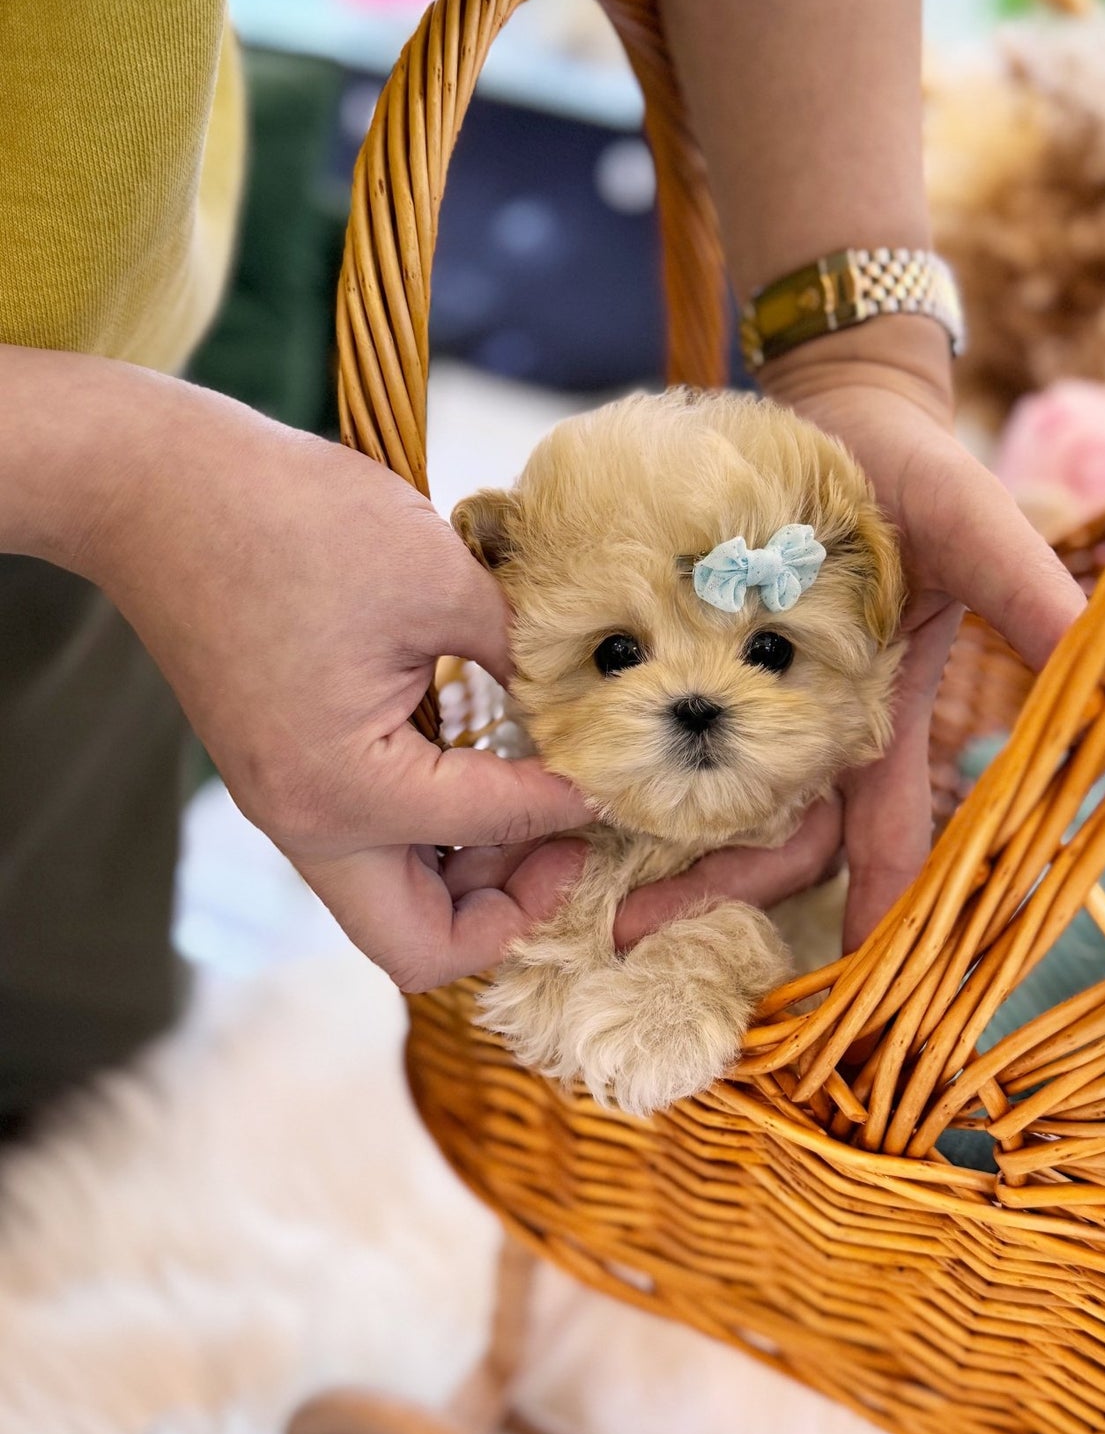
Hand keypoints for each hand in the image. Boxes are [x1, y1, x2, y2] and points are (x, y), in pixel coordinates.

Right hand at [31, 359, 595, 990]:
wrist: (158, 488)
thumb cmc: (290, 519)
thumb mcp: (440, 582)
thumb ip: (525, 661)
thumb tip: (588, 703)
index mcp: (346, 789)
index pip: (494, 829)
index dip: (572, 805)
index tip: (618, 769)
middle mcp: (307, 823)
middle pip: (422, 945)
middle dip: (511, 908)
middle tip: (572, 839)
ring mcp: (288, 806)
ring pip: (396, 901)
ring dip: (475, 874)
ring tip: (540, 798)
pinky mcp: (286, 776)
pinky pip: (374, 845)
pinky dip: (437, 833)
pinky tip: (486, 766)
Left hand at [618, 320, 1084, 952]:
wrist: (842, 408)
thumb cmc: (922, 475)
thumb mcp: (977, 530)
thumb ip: (1026, 593)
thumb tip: (1091, 648)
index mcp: (884, 722)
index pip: (888, 835)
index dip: (879, 908)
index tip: (854, 977)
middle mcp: (814, 728)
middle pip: (774, 838)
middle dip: (719, 893)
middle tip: (636, 938)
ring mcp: (749, 695)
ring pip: (705, 799)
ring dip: (658, 848)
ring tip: (593, 895)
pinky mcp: (691, 653)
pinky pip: (652, 725)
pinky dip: (621, 764)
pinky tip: (565, 796)